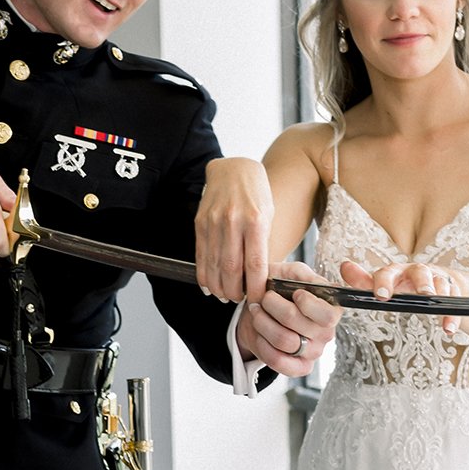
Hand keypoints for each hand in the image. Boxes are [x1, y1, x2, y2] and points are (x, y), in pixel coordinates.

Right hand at [196, 158, 272, 302]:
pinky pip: (201, 255)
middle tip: (239, 300)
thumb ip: (262, 244)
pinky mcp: (200, 223)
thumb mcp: (268, 216)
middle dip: (235, 292)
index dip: (255, 289)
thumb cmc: (256, 193)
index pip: (255, 265)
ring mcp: (213, 222)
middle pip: (231, 269)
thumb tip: (259, 277)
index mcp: (255, 221)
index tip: (257, 301)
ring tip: (225, 296)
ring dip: (219, 287)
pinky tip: (209, 286)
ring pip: (214, 266)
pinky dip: (204, 275)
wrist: (233, 168)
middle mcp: (232, 222)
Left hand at [235, 261, 341, 377]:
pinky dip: (262, 343)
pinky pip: (278, 361)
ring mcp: (313, 352)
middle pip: (298, 323)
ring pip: (283, 340)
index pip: (327, 315)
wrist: (259, 309)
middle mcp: (326, 333)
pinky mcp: (299, 367)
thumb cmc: (278, 289)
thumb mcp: (290, 273)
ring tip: (256, 310)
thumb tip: (313, 283)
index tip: (295, 293)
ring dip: (262, 321)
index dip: (308, 303)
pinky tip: (259, 332)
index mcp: (332, 309)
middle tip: (266, 297)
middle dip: (274, 305)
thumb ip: (303, 275)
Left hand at [340, 259, 466, 335]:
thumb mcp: (382, 283)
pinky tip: (449, 328)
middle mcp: (416, 271)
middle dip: (422, 282)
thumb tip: (344, 266)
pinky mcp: (451, 289)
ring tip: (441, 315)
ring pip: (441, 284)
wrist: (430, 281)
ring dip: (441, 298)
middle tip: (424, 294)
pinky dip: (452, 314)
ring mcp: (435, 279)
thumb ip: (362, 280)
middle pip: (420, 272)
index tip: (381, 297)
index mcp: (396, 271)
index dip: (384, 283)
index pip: (387, 272)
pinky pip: (454, 299)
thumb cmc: (400, 284)